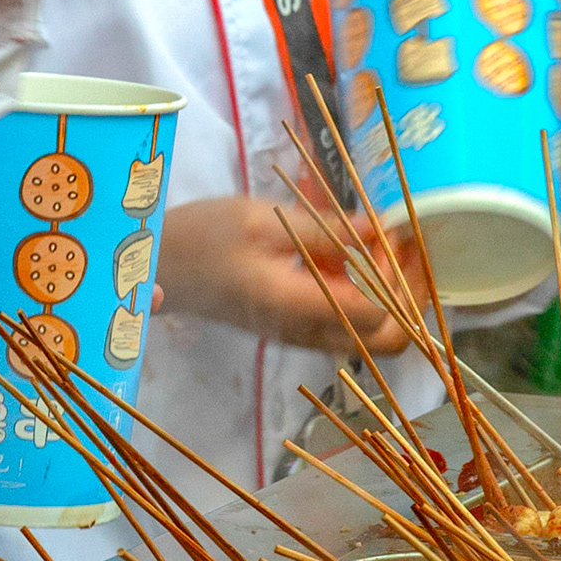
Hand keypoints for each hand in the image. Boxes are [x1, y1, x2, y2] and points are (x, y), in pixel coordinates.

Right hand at [154, 190, 421, 356]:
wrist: (154, 267)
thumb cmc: (201, 237)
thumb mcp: (260, 220)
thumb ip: (323, 228)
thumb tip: (378, 228)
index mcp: (298, 307)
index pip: (378, 314)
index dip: (400, 280)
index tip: (397, 237)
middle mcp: (306, 332)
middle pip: (386, 340)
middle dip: (406, 295)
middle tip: (400, 246)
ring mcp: (300, 334)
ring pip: (369, 333)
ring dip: (384, 291)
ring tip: (375, 241)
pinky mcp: (292, 326)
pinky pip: (342, 320)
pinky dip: (357, 291)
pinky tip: (342, 251)